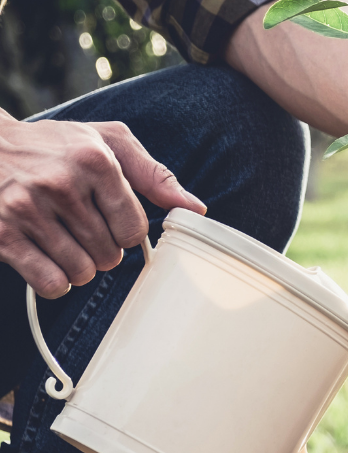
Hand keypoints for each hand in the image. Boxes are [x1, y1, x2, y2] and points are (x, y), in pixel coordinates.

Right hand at [0, 117, 204, 297]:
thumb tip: (195, 208)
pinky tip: (48, 259)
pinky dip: (55, 281)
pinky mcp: (2, 234)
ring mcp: (26, 209)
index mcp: (93, 161)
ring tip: (65, 241)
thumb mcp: (106, 142)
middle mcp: (60, 184)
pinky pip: (50, 283)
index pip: (134, 229)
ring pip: (82, 272)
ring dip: (79, 266)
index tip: (112, 221)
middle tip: (83, 230)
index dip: (127, 233)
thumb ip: (153, 174)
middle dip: (103, 250)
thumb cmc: (54, 145)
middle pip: (110, 255)